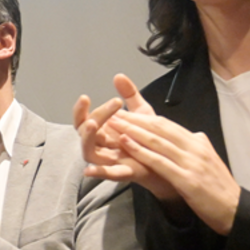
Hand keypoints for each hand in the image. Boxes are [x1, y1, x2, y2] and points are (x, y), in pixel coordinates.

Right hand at [75, 74, 179, 202]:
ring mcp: (110, 159)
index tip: (85, 97)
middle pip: (85, 132)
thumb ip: (129, 95)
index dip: (81, 109)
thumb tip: (118, 76)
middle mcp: (103, 145)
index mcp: (104, 131)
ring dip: (87, 138)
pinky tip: (88, 170)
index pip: (84, 119)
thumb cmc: (150, 139)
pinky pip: (107, 173)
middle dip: (89, 117)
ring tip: (92, 124)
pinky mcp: (123, 172)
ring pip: (88, 152)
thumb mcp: (141, 112)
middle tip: (101, 106)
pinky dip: (97, 172)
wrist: (169, 160)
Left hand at [106, 110, 239, 234]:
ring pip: (158, 142)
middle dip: (134, 120)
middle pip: (159, 129)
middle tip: (112, 113)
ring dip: (133, 131)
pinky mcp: (187, 179)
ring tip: (114, 124)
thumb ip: (199, 146)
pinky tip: (126, 144)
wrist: (235, 209)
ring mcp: (191, 163)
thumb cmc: (219, 188)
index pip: (167, 125)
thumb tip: (193, 134)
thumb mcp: (209, 161)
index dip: (144, 118)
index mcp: (198, 143)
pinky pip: (160, 162)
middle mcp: (195, 148)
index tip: (125, 112)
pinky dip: (141, 151)